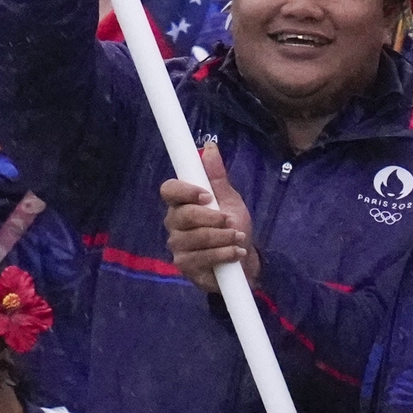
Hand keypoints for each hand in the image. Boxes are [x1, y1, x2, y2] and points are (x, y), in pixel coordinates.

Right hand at [160, 143, 253, 280]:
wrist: (243, 259)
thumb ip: (217, 176)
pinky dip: (223, 254)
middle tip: (230, 221)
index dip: (185, 191)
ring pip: (195, 238)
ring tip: (238, 238)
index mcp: (181, 202)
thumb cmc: (232, 225)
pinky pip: (201, 258)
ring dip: (222, 238)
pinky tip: (235, 253)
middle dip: (212, 218)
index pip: (169, 190)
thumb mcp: (230, 198)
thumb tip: (210, 147)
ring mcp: (177, 245)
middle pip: (183, 215)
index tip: (207, 195)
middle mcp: (174, 223)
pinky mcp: (184, 265)